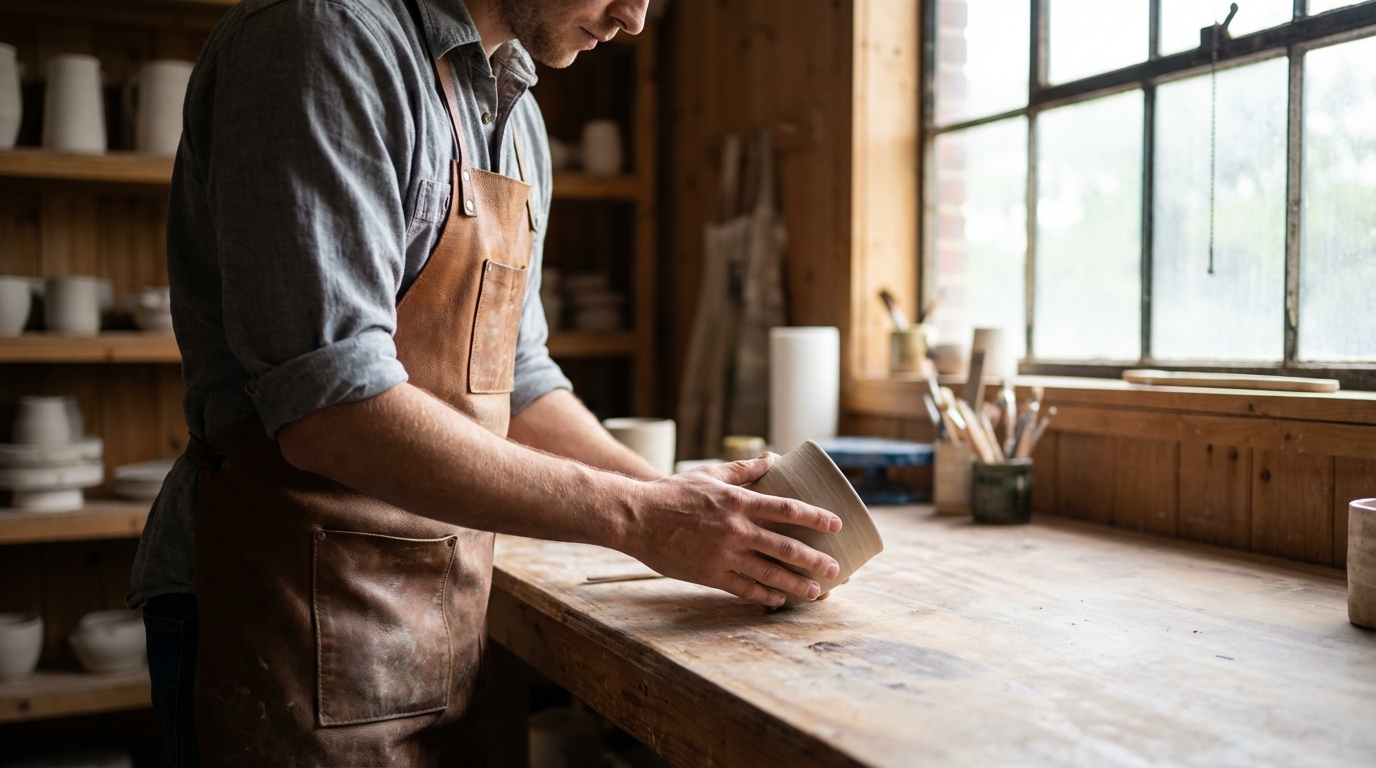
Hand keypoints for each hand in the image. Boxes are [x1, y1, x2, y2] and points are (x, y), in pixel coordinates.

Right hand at [622, 455, 841, 606]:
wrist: (636, 518)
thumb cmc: (672, 493)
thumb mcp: (709, 474)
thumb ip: (743, 470)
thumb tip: (772, 458)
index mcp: (738, 503)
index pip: (787, 509)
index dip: (815, 517)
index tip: (836, 525)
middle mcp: (736, 530)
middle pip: (786, 548)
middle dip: (815, 561)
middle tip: (836, 569)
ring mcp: (724, 556)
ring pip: (770, 574)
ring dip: (797, 585)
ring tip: (817, 592)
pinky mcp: (710, 575)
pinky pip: (744, 590)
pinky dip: (764, 597)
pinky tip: (779, 601)